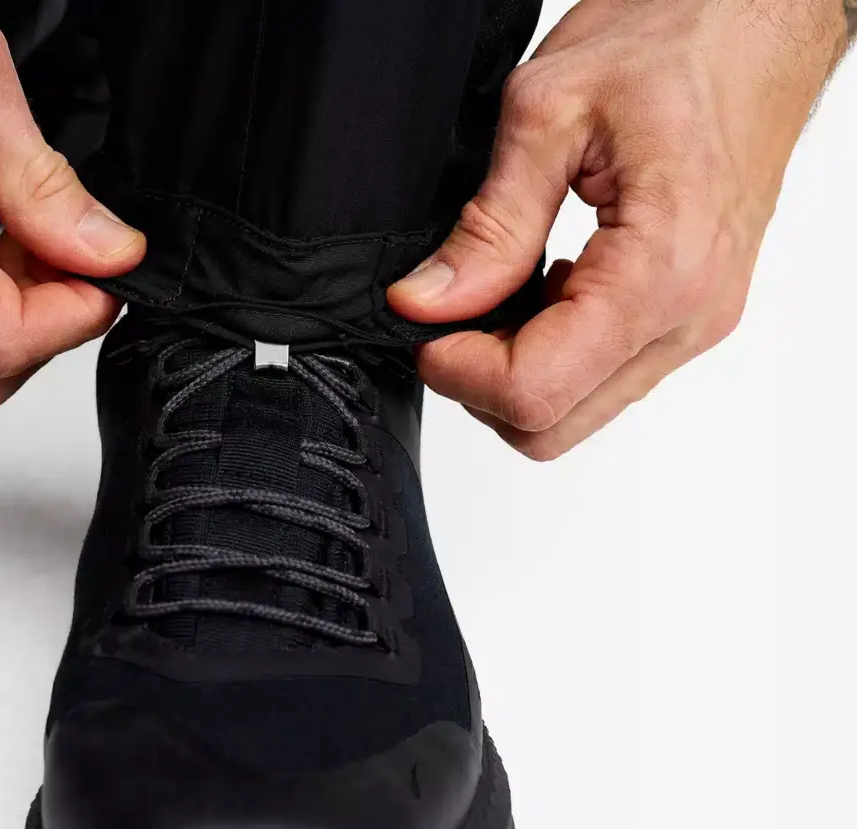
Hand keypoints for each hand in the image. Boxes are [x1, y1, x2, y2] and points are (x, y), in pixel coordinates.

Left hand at [389, 0, 849, 459]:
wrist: (761, 20)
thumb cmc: (681, 39)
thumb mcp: (550, 112)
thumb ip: (487, 227)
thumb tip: (427, 302)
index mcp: (660, 271)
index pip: (535, 391)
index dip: (459, 372)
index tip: (427, 326)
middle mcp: (688, 317)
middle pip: (551, 427)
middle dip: (481, 384)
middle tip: (454, 314)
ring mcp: (694, 325)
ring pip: (576, 413)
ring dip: (518, 370)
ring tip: (503, 287)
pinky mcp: (689, 317)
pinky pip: (603, 376)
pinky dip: (554, 352)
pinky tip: (543, 287)